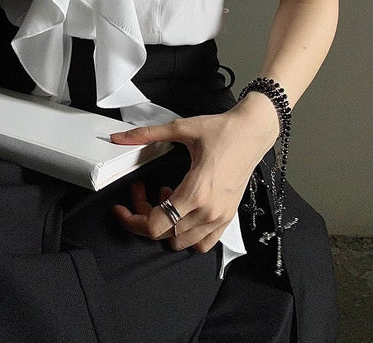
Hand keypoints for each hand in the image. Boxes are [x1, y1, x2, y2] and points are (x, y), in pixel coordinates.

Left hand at [110, 94, 278, 252]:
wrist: (253, 132)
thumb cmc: (224, 130)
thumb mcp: (181, 129)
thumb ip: (147, 135)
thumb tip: (119, 138)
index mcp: (196, 192)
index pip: (155, 225)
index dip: (131, 219)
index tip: (121, 208)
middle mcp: (208, 211)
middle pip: (163, 235)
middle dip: (143, 216)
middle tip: (141, 192)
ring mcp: (220, 217)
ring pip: (181, 243)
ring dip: (165, 225)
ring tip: (164, 197)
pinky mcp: (228, 217)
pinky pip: (203, 243)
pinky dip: (186, 235)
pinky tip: (181, 210)